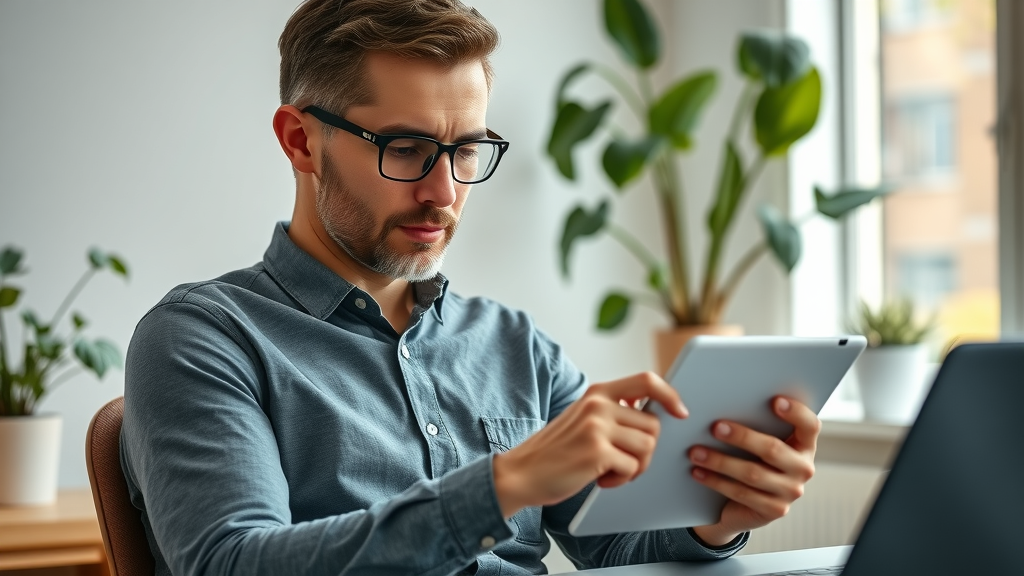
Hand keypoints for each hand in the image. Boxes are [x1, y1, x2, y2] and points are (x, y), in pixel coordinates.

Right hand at [492, 372, 687, 517]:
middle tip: (623, 462)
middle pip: (653, 425)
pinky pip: (632, 468)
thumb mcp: (584, 419)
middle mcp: (598, 404)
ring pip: (647, 447)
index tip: (680, 412)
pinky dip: (620, 481)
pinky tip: (599, 479)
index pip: (647, 380)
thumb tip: (658, 415)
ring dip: (634, 467)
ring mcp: (597, 426)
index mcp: (598, 392)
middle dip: (645, 450)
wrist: (522, 472)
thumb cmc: (557, 451)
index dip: (670, 395)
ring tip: (609, 471)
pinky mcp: (596, 451)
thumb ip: (614, 411)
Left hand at [688, 396, 819, 546]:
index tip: (775, 401)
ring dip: (720, 461)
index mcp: (804, 445)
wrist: (745, 505)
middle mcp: (803, 468)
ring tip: (695, 452)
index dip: (797, 413)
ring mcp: (790, 492)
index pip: (810, 426)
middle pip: (773, 449)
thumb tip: (725, 406)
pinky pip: (741, 493)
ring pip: (753, 474)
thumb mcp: (757, 444)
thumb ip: (755, 425)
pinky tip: (698, 472)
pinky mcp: (774, 510)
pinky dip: (716, 481)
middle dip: (742, 437)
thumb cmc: (750, 460)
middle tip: (715, 427)